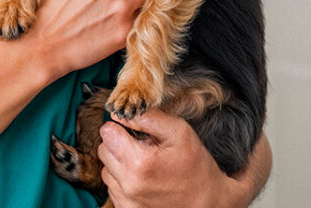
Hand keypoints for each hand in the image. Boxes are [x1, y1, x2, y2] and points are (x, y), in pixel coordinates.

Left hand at [98, 110, 271, 207]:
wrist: (206, 201)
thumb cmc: (195, 166)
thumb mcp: (179, 132)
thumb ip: (148, 117)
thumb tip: (121, 112)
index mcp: (139, 162)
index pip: (107, 132)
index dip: (121, 126)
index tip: (136, 131)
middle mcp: (128, 183)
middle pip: (104, 149)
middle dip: (120, 143)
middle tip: (143, 146)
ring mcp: (126, 199)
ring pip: (106, 168)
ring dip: (120, 162)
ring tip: (145, 163)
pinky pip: (112, 186)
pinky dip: (123, 179)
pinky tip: (143, 178)